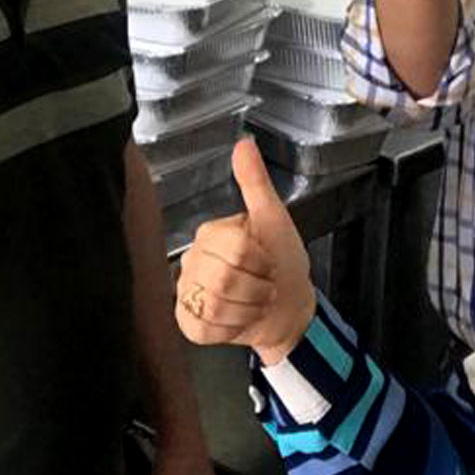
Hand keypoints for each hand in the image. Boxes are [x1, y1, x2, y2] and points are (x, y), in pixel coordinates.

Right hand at [176, 139, 314, 364]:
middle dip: (256, 289)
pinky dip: (230, 329)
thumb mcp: (274, 220)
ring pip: (214, 306)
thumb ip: (256, 184)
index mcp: (210, 234)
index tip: (269, 263)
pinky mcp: (187, 321)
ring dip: (246, 310)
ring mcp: (186, 292)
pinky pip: (203, 328)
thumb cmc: (283, 263)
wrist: (287, 307)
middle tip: (264, 286)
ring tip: (253, 302)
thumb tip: (243, 144)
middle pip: (224, 279)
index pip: (235, 249)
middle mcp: (192, 260)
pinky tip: (238, 319)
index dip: (260, 262)